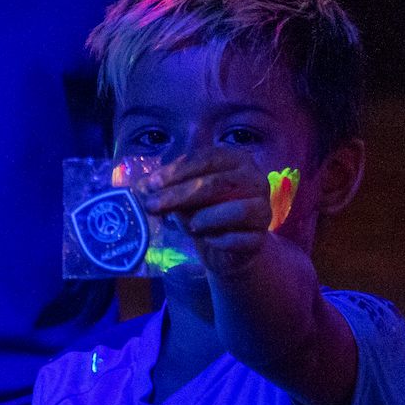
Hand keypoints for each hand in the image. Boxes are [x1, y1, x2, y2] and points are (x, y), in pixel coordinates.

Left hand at [139, 151, 273, 277]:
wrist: (227, 246)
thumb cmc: (203, 211)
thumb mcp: (182, 196)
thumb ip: (165, 189)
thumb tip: (141, 188)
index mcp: (235, 160)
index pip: (207, 159)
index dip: (177, 171)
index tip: (150, 184)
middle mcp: (255, 179)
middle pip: (216, 183)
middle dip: (179, 195)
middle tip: (152, 206)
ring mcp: (263, 208)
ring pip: (237, 210)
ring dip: (205, 218)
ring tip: (189, 226)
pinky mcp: (261, 237)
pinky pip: (240, 239)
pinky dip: (219, 240)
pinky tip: (207, 240)